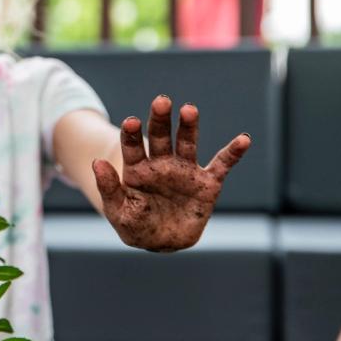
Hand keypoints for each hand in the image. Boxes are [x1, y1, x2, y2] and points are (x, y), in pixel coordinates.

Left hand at [92, 95, 249, 251]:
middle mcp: (162, 164)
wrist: (161, 240)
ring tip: (189, 109)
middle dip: (160, 119)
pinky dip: (233, 153)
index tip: (132, 121)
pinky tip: (243, 140)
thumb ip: (109, 188)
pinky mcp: (206, 183)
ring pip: (187, 143)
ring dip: (189, 126)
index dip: (132, 134)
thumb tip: (97, 163)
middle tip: (161, 100)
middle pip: (160, 136)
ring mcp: (185, 171)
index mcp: (138, 169)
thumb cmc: (136, 224)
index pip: (133, 146)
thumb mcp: (118, 211)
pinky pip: (221, 165)